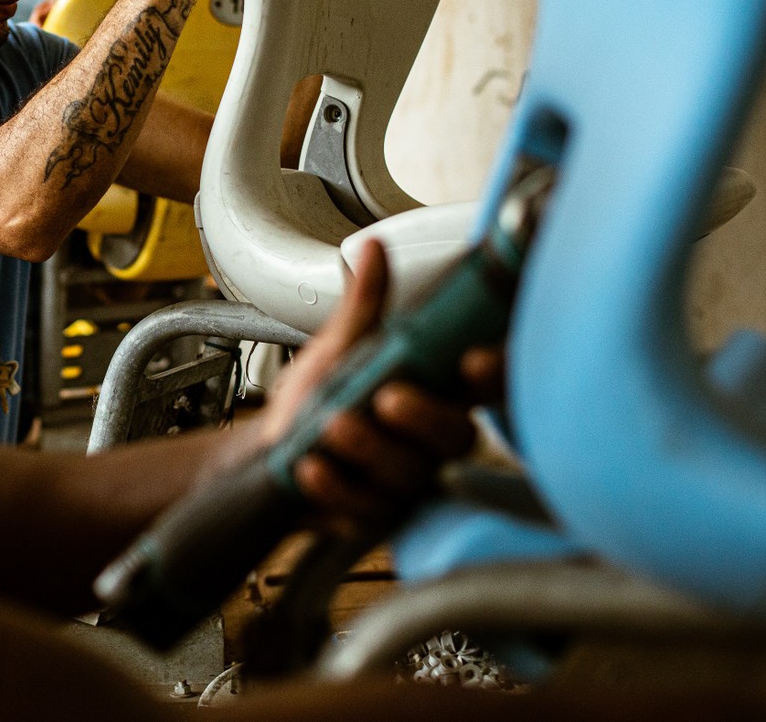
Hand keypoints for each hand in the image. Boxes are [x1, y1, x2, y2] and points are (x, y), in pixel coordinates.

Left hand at [254, 238, 503, 529]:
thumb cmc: (316, 398)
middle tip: (386, 398)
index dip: (495, 373)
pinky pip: (367, 508)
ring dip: (368, 449)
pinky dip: (336, 487)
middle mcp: (432, 438)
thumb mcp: (339, 346)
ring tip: (330, 426)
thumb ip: (363, 306)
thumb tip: (371, 251)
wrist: (270, 454)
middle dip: (422, 417)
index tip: (473, 361)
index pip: (487, 384)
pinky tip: (312, 467)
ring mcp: (408, 480)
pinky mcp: (378, 515)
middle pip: (456, 436)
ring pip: (409, 473)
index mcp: (437, 390)